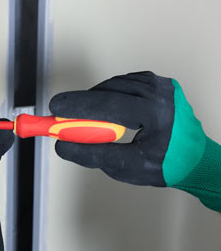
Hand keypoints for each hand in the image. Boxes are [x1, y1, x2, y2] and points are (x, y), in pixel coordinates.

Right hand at [50, 72, 220, 210]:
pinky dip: (111, 94)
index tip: (56, 108)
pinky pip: (125, 83)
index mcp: (155, 113)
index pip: (108, 104)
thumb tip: (63, 145)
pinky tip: (106, 109)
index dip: (77, 105)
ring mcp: (161, 85)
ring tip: (87, 119)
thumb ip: (92, 155)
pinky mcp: (159, 84)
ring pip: (115, 85)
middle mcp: (160, 93)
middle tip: (61, 114)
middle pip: (108, 91)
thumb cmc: (167, 165)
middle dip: (81, 103)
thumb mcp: (126, 167)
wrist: (195, 159)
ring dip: (96, 99)